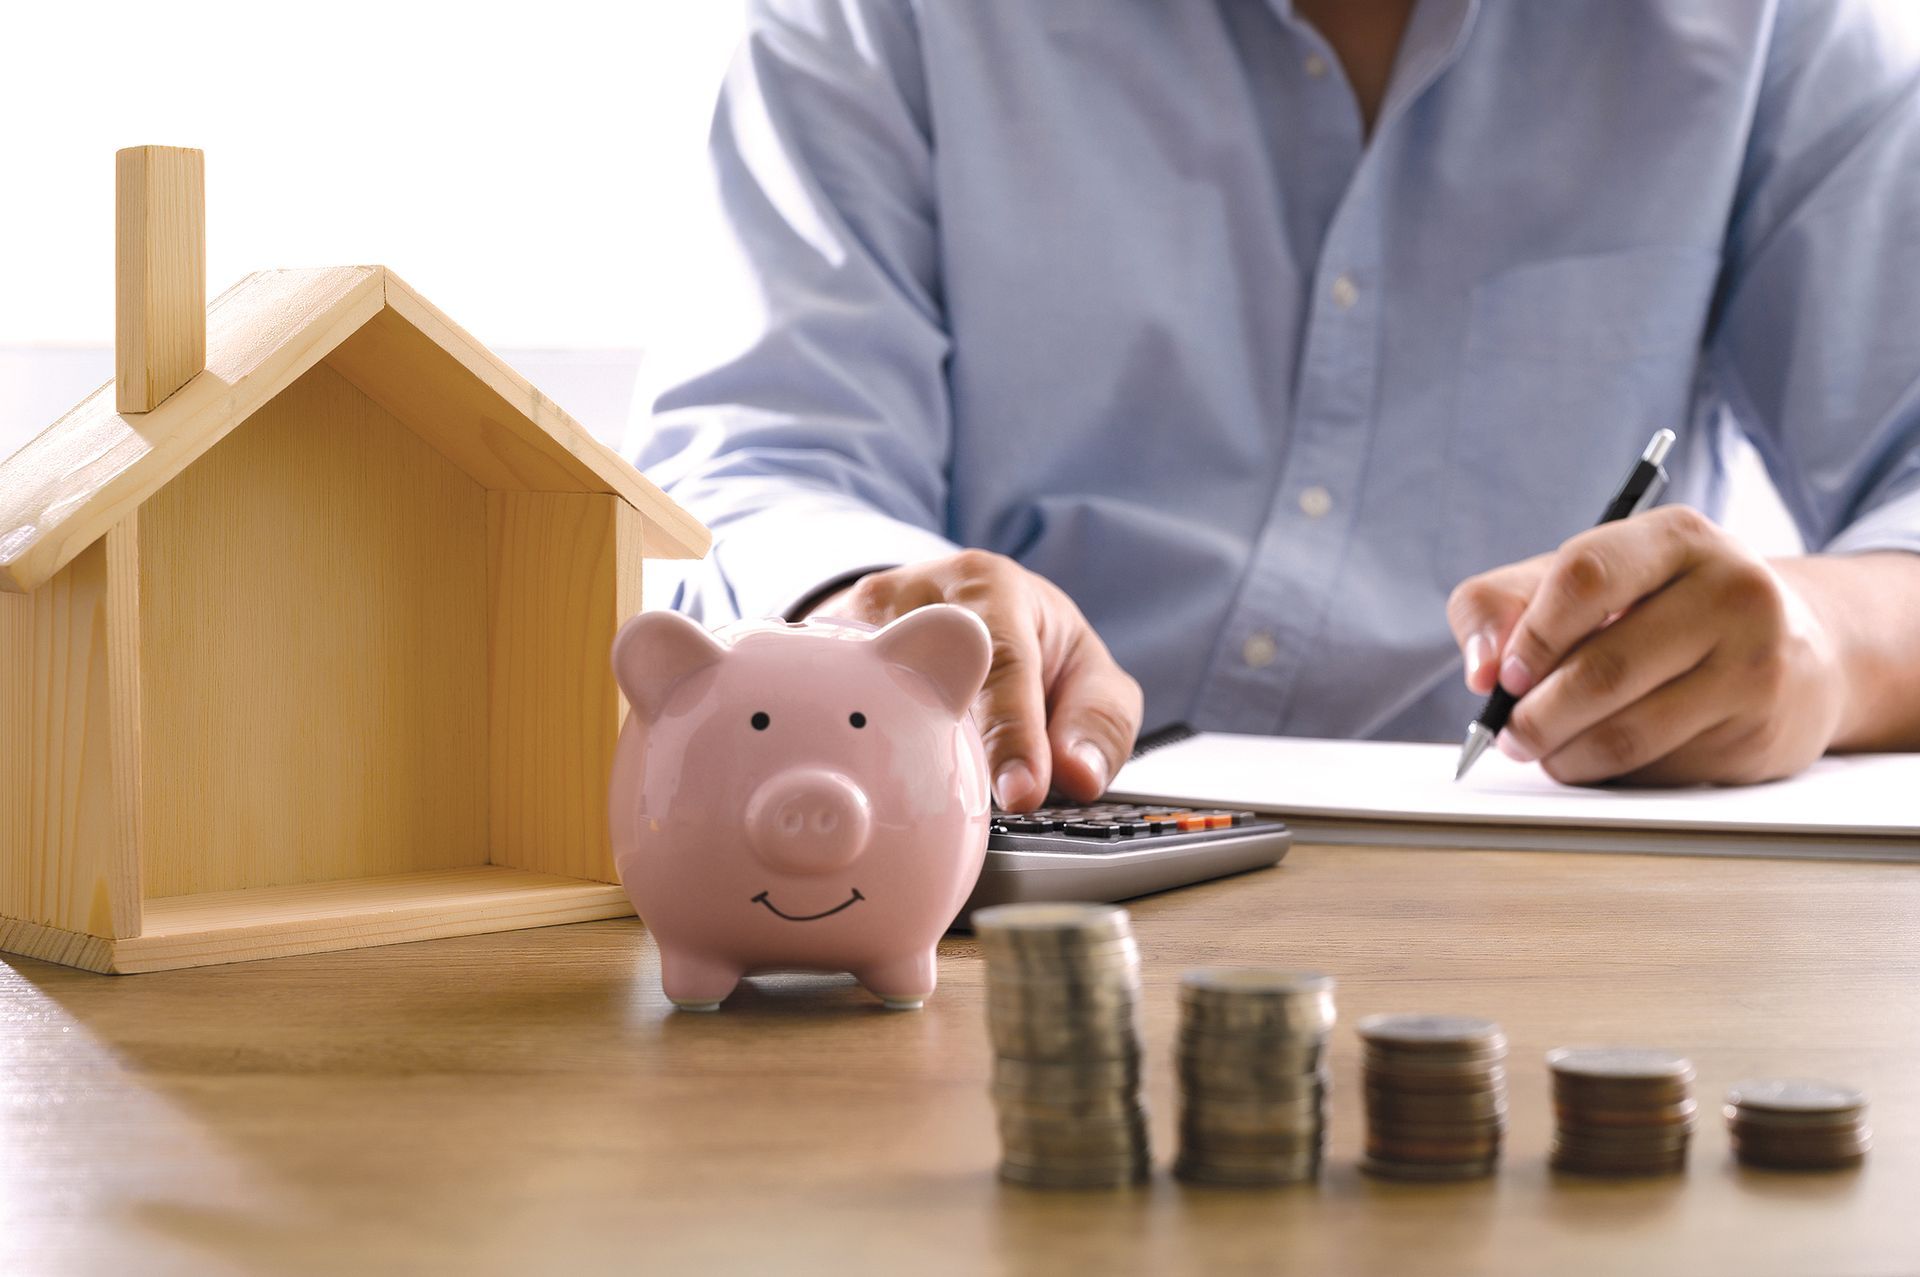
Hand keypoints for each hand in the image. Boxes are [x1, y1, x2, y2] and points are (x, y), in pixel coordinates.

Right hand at [807, 550, 1143, 809]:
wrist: (953, 604)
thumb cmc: (1025, 643)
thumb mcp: (1083, 671)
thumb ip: (1098, 722)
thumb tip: (1079, 777)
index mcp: (989, 588)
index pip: (1002, 663)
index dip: (1011, 732)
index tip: (1022, 794)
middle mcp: (915, 594)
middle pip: (915, 676)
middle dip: (935, 750)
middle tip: (960, 818)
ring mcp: (853, 621)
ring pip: (854, 689)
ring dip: (873, 752)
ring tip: (892, 808)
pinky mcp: (815, 655)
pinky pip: (818, 703)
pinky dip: (834, 748)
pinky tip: (845, 787)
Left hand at [1445, 506, 1846, 785]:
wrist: (1795, 648)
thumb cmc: (1660, 609)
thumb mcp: (1584, 581)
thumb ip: (1507, 604)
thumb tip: (1481, 668)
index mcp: (1676, 538)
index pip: (1587, 576)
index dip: (1533, 635)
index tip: (1507, 677)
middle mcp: (1732, 591)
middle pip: (1602, 669)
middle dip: (1535, 716)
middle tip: (1509, 734)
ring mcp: (1754, 664)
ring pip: (1626, 733)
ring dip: (1564, 755)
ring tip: (1543, 750)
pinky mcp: (1759, 732)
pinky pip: (1657, 769)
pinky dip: (1610, 773)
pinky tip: (1603, 756)